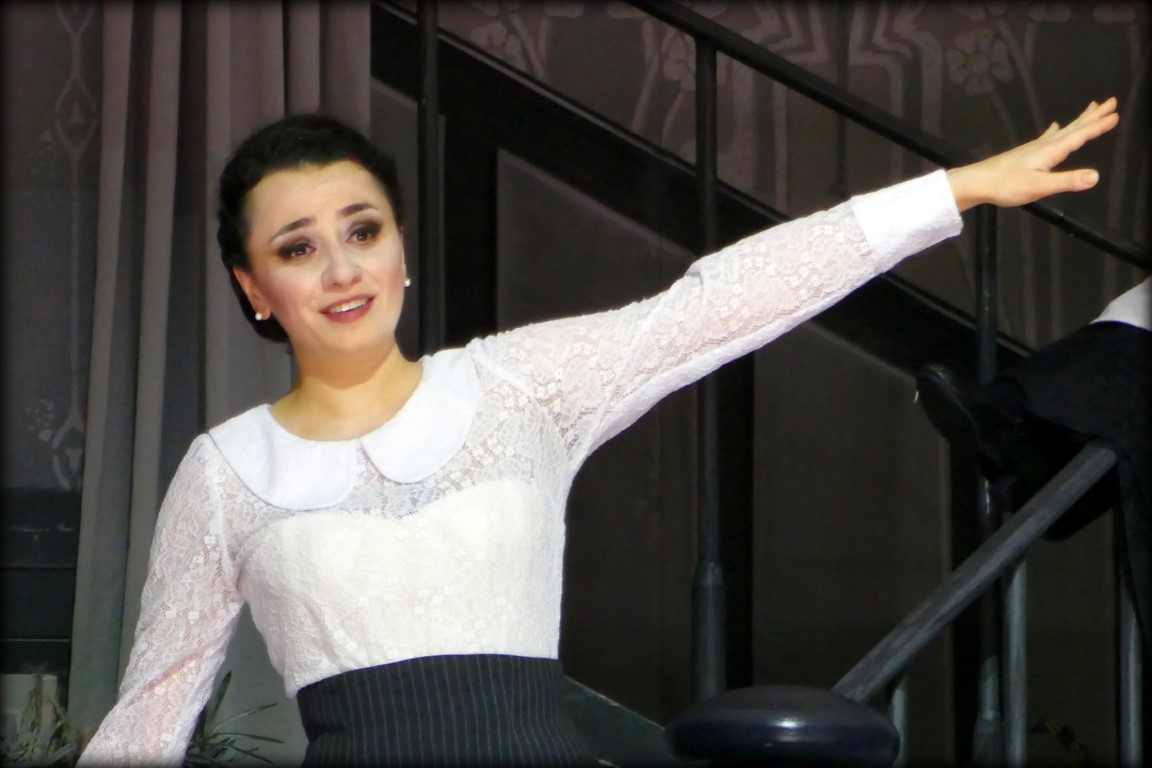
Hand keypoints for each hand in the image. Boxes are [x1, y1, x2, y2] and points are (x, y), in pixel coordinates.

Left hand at [946, 97, 1118, 211]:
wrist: (977, 182)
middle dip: (1093, 115)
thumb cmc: (1005, 185)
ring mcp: (1034, 148)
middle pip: (1074, 127)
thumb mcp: (1039, 186)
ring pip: (1063, 130)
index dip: (1098, 126)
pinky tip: (1054, 127)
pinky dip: (1056, 130)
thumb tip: (1095, 176)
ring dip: (1079, 120)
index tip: (1115, 114)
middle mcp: (1044, 145)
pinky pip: (1048, 137)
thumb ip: (1067, 181)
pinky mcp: (1026, 153)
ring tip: (1091, 108)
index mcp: (1051, 151)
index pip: (1080, 135)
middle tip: (1111, 102)